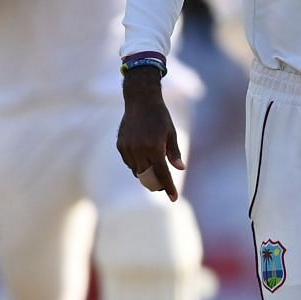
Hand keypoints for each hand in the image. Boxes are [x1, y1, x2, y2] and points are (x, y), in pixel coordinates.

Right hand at [116, 74, 184, 200]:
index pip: (162, 174)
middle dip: (156, 184)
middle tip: (162, 188)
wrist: (140, 101)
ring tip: (153, 174)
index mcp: (154, 147)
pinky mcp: (120, 145)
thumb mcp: (171, 133)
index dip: (168, 188)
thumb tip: (181, 169)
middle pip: (148, 176)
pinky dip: (136, 166)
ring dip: (145, 175)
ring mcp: (127, 148)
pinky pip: (129, 162)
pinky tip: (142, 162)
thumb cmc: (160, 117)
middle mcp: (139, 150)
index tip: (173, 198)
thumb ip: (174, 153)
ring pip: (137, 171)